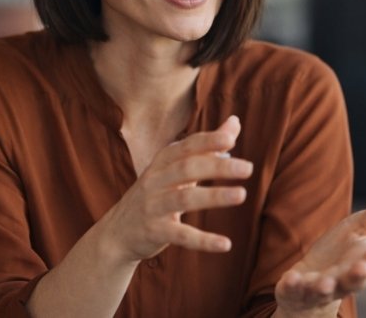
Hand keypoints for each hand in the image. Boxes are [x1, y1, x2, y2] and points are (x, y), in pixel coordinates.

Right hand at [98, 115, 253, 263]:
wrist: (117, 233)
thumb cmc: (156, 194)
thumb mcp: (176, 168)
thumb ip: (207, 147)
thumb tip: (235, 122)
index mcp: (162, 162)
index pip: (186, 147)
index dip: (207, 141)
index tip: (230, 138)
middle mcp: (155, 181)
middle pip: (187, 169)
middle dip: (217, 166)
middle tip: (247, 168)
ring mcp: (153, 206)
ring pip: (183, 199)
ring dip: (213, 196)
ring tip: (241, 195)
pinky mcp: (154, 232)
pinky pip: (180, 235)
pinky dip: (203, 240)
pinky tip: (225, 244)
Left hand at [274, 189, 365, 317]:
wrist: (310, 284)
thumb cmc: (341, 254)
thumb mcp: (359, 230)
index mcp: (363, 264)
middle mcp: (344, 280)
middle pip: (353, 281)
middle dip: (358, 276)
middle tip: (364, 269)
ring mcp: (319, 288)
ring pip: (324, 290)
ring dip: (325, 286)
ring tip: (325, 283)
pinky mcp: (295, 291)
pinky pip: (293, 290)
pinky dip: (292, 286)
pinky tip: (290, 279)